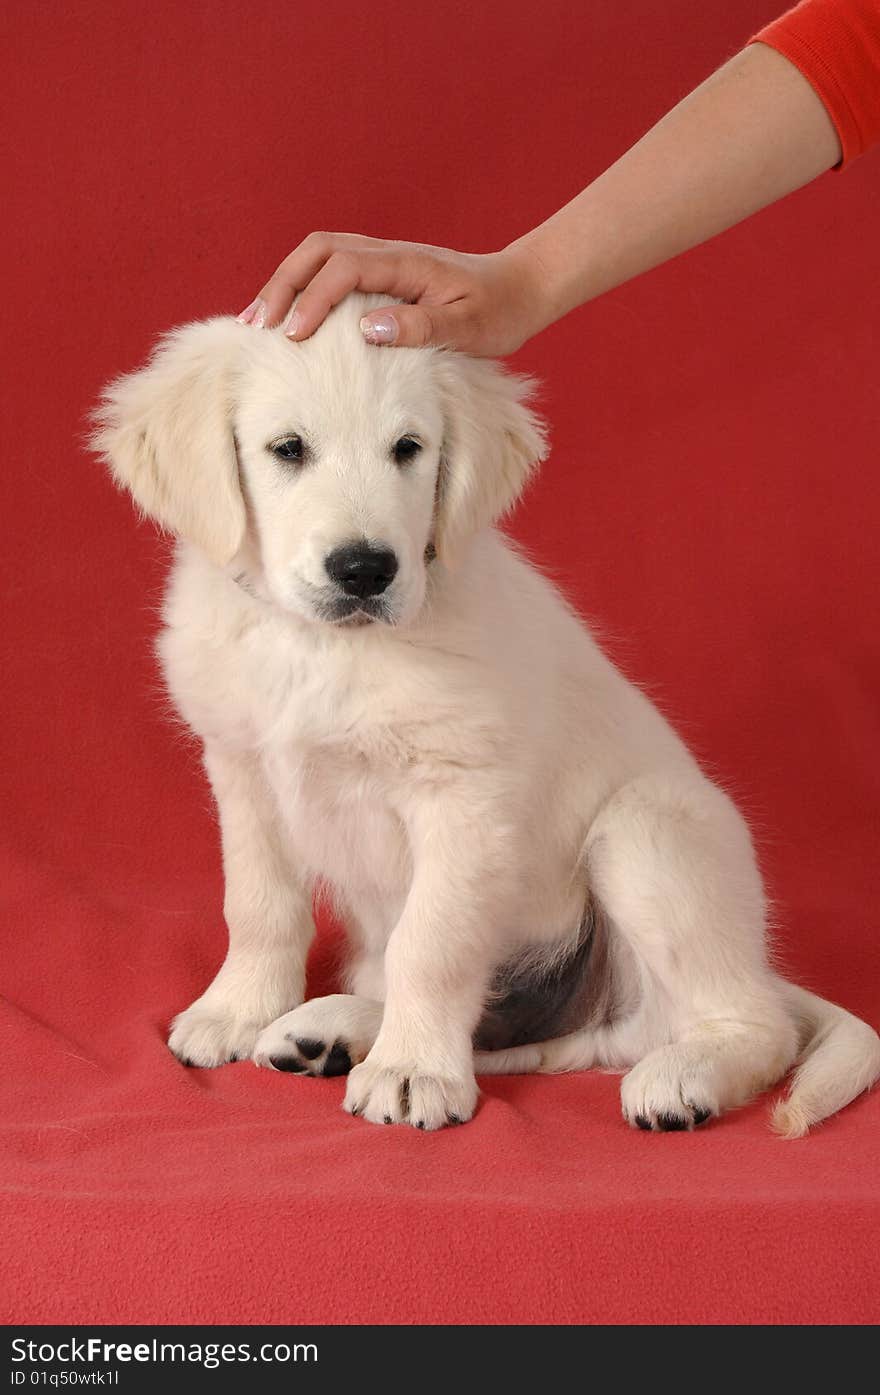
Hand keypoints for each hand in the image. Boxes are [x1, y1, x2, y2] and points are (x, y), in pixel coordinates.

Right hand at [237, 233, 550, 355]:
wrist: (520, 289)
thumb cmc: (498, 312)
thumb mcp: (468, 329)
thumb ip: (420, 328)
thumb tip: (367, 327)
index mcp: (406, 264)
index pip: (344, 268)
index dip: (313, 299)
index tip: (293, 335)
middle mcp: (388, 253)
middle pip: (318, 251)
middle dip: (282, 284)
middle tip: (257, 325)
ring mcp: (383, 259)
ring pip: (318, 255)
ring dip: (285, 282)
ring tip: (257, 320)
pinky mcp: (381, 273)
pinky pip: (330, 269)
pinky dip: (302, 286)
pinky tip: (289, 316)